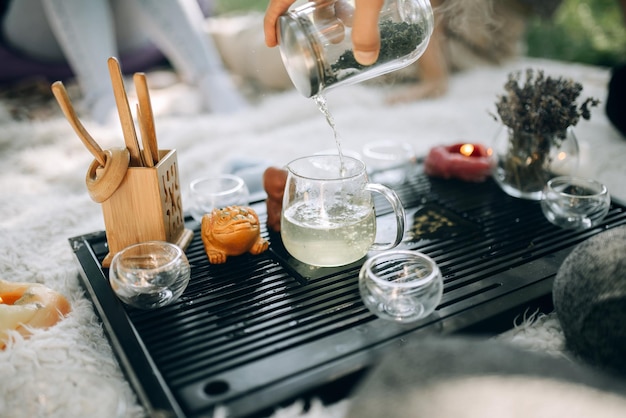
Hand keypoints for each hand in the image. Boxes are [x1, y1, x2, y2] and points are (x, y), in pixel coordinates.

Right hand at [264, 0, 383, 64]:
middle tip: (330, 43)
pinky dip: (349, 4)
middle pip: (305, 1)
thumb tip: (365, 60)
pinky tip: (362, 15)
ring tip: (345, 34)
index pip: (279, 0)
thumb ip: (366, 27)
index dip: (271, 22)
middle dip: (314, 25)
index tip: (271, 43)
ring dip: (333, 15)